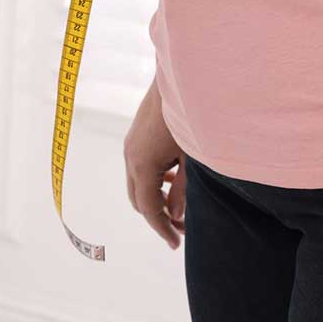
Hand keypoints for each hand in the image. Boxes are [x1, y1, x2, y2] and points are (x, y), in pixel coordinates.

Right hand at [123, 79, 185, 249]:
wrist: (180, 78)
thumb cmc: (192, 117)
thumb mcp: (192, 159)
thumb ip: (184, 191)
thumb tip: (175, 216)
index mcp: (143, 166)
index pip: (149, 210)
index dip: (163, 229)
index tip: (175, 244)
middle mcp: (130, 157)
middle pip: (138, 200)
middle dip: (158, 217)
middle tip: (181, 228)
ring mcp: (130, 145)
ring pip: (136, 184)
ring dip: (154, 198)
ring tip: (179, 205)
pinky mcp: (134, 136)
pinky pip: (138, 168)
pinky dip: (152, 180)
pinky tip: (172, 178)